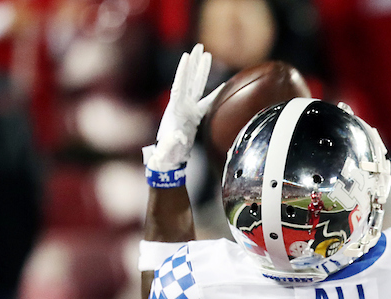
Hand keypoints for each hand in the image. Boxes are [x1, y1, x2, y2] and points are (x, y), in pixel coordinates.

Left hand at [143, 43, 217, 173]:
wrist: (170, 159)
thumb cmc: (169, 154)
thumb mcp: (169, 148)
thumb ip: (173, 143)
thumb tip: (178, 137)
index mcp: (176, 110)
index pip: (180, 86)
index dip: (183, 72)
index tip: (187, 57)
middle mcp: (182, 106)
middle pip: (190, 81)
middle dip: (195, 64)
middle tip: (199, 47)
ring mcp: (188, 110)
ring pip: (197, 86)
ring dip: (202, 71)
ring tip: (206, 55)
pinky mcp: (194, 116)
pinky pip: (206, 100)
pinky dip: (214, 92)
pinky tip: (222, 85)